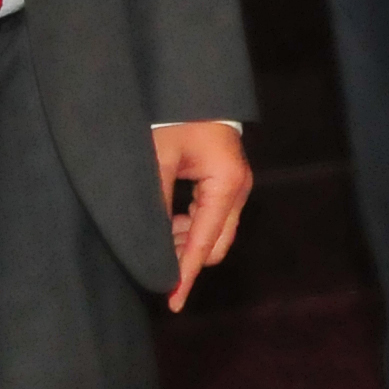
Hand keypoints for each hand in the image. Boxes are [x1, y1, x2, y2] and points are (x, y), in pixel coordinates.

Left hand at [152, 121, 253, 312]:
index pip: (204, 242)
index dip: (185, 273)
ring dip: (187, 243)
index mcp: (225, 184)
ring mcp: (235, 184)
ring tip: (156, 239)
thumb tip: (151, 249)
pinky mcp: (227, 181)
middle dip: (187, 259)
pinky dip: (190, 227)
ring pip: (215, 233)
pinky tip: (168, 224)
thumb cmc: (170, 118)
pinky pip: (212, 217)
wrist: (185, 86)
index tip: (172, 302)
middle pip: (217, 244)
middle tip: (153, 265)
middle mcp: (237, 188)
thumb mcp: (156, 162)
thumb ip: (156, 209)